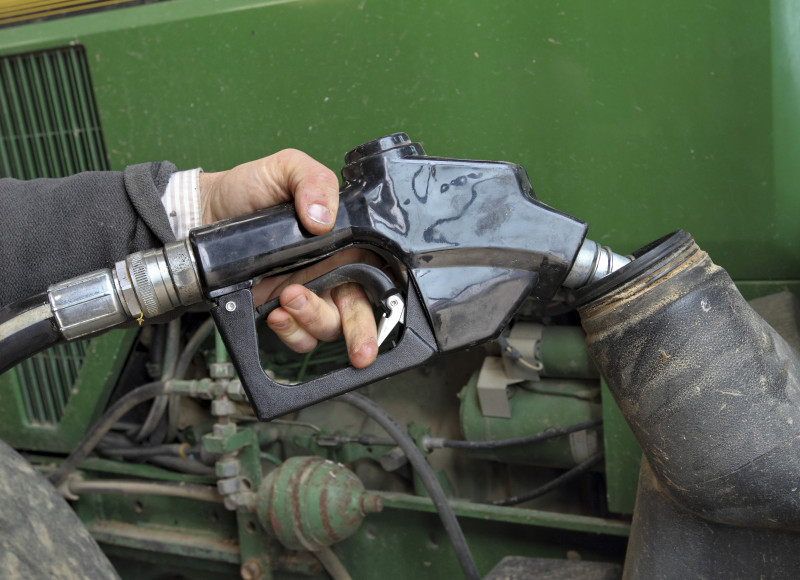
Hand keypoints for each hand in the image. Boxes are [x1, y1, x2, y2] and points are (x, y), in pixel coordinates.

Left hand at [199, 150, 378, 368]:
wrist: (206, 210)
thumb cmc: (251, 188)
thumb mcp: (287, 168)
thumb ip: (314, 182)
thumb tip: (323, 218)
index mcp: (344, 243)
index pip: (375, 275)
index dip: (386, 299)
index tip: (383, 315)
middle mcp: (330, 272)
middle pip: (357, 314)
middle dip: (362, 336)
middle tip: (360, 352)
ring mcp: (306, 294)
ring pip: (325, 326)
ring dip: (312, 319)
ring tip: (289, 297)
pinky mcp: (279, 309)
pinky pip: (296, 335)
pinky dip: (289, 330)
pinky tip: (275, 311)